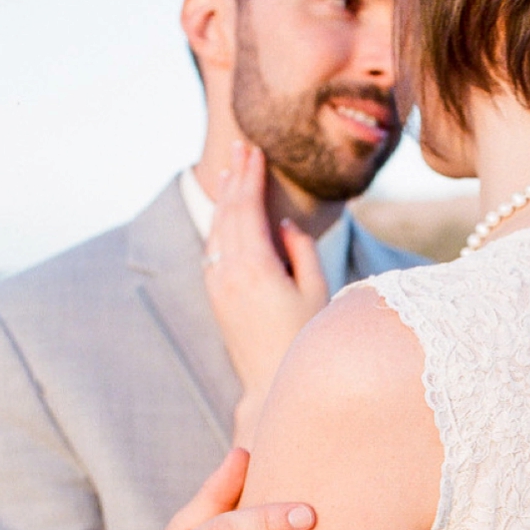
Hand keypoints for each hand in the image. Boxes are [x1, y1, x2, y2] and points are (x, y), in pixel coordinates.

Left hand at [203, 143, 329, 447]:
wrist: (271, 382)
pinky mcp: (216, 296)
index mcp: (255, 268)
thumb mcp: (315, 291)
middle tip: (241, 147)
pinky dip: (220, 224)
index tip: (256, 151)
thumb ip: (299, 249)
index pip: (248, 208)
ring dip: (225, 197)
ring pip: (217, 229)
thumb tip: (281, 223)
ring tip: (233, 170)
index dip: (252, 177)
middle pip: (228, 212)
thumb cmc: (302, 339)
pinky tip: (226, 212)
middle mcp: (229, 273)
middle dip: (236, 177)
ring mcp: (218, 285)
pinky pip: (214, 249)